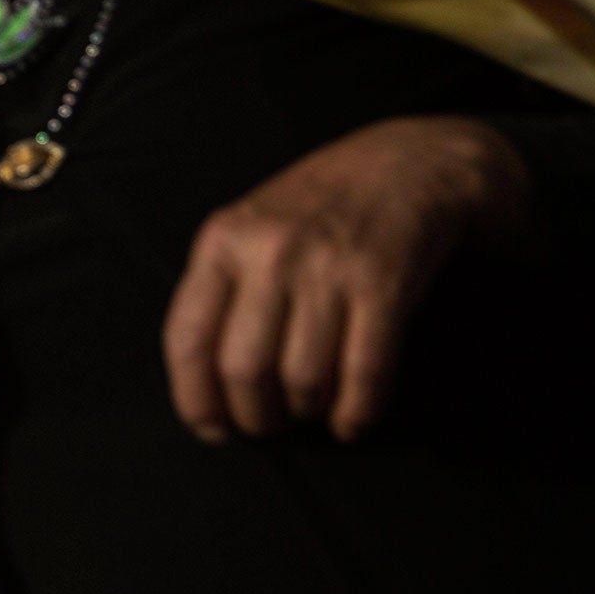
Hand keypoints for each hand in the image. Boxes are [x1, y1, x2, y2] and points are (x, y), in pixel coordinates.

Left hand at [164, 116, 532, 442]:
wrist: (407, 163)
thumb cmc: (317, 209)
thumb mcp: (249, 228)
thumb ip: (222, 290)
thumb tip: (204, 385)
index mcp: (221, 240)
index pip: (187, 338)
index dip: (194, 399)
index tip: (211, 429)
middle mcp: (268, 253)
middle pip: (243, 370)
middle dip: (256, 417)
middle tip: (269, 425)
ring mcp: (326, 267)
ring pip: (303, 379)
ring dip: (308, 414)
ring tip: (313, 411)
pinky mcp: (382, 284)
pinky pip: (363, 372)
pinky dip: (356, 413)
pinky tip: (352, 420)